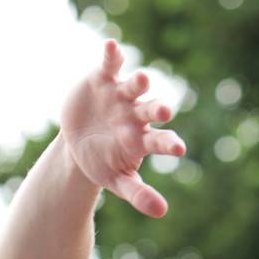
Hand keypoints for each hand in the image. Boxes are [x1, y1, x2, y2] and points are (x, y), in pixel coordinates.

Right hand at [60, 39, 185, 217]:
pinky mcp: (103, 79)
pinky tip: (111, 46)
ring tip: (141, 80)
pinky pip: (110, 64)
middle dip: (157, 109)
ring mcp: (121, 95)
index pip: (161, 141)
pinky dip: (111, 54)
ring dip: (138, 82)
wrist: (79, 142)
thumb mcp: (118, 182)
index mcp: (142, 139)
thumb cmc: (104, 163)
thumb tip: (162, 212)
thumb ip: (139, 194)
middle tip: (165, 112)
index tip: (179, 150)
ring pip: (134, 86)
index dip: (169, 144)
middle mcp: (136, 114)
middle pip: (151, 110)